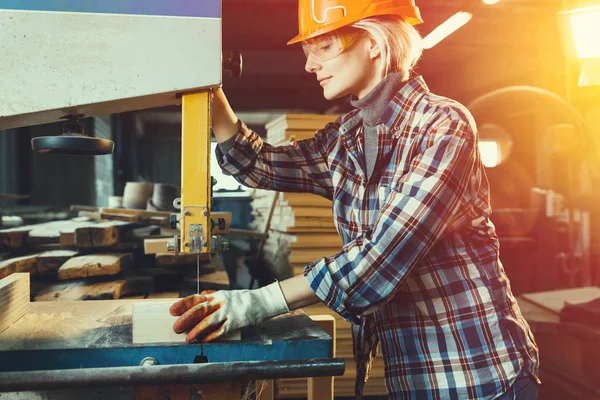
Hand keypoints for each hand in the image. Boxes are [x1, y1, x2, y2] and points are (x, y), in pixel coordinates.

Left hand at [170, 282, 288, 342]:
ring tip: (188, 338)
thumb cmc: (243, 299)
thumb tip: (201, 295)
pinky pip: (222, 330)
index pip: (196, 298)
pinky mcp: (236, 321)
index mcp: (217, 295)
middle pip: (200, 309)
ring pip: (209, 320)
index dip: (183, 304)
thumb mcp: (227, 294)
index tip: (172, 310)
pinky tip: (204, 340)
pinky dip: (212, 336)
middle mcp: (221, 302)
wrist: (262, 301)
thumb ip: (213, 295)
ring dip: (197, 330)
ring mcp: (228, 312)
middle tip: (176, 327)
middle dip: (186, 319)